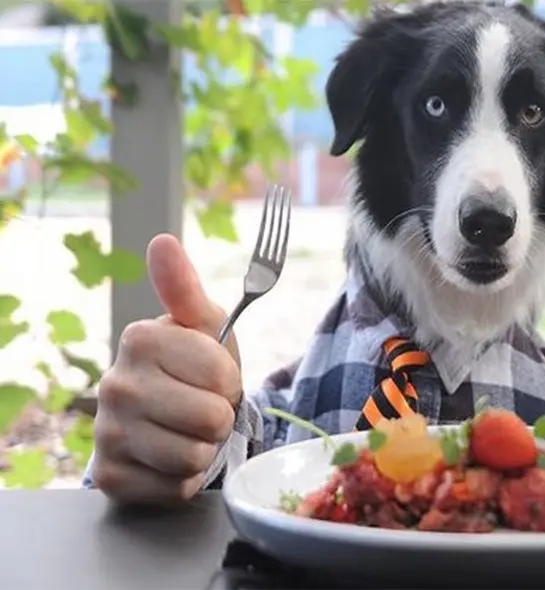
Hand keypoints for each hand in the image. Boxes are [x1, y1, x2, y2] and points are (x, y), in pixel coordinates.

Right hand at [92, 234, 241, 503]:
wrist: (168, 417)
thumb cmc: (193, 365)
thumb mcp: (202, 325)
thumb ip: (185, 288)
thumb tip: (163, 242)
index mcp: (139, 340)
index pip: (222, 376)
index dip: (229, 381)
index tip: (212, 377)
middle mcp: (114, 385)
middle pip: (210, 419)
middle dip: (219, 417)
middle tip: (201, 407)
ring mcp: (107, 433)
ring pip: (194, 457)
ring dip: (204, 449)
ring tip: (187, 431)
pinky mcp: (111, 477)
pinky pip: (175, 488)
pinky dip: (184, 479)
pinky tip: (170, 458)